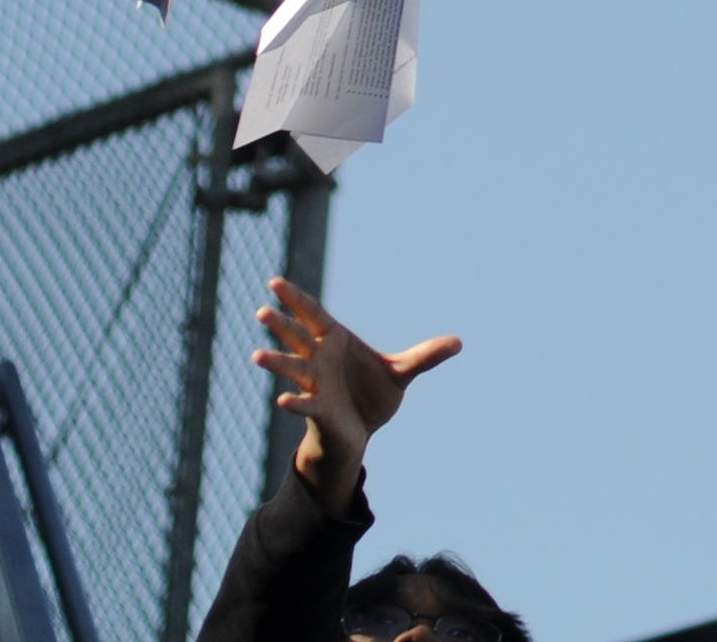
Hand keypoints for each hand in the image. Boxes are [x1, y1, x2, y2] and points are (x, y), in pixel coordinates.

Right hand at [248, 277, 460, 512]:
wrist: (361, 433)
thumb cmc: (372, 395)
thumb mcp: (402, 372)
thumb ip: (425, 356)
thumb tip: (459, 343)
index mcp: (335, 341)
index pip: (312, 315)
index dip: (295, 299)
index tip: (274, 282)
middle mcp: (320, 360)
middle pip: (297, 338)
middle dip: (281, 325)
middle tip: (262, 311)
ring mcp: (316, 385)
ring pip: (293, 369)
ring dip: (276, 363)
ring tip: (257, 356)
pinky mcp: (319, 410)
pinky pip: (305, 404)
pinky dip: (295, 403)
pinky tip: (284, 401)